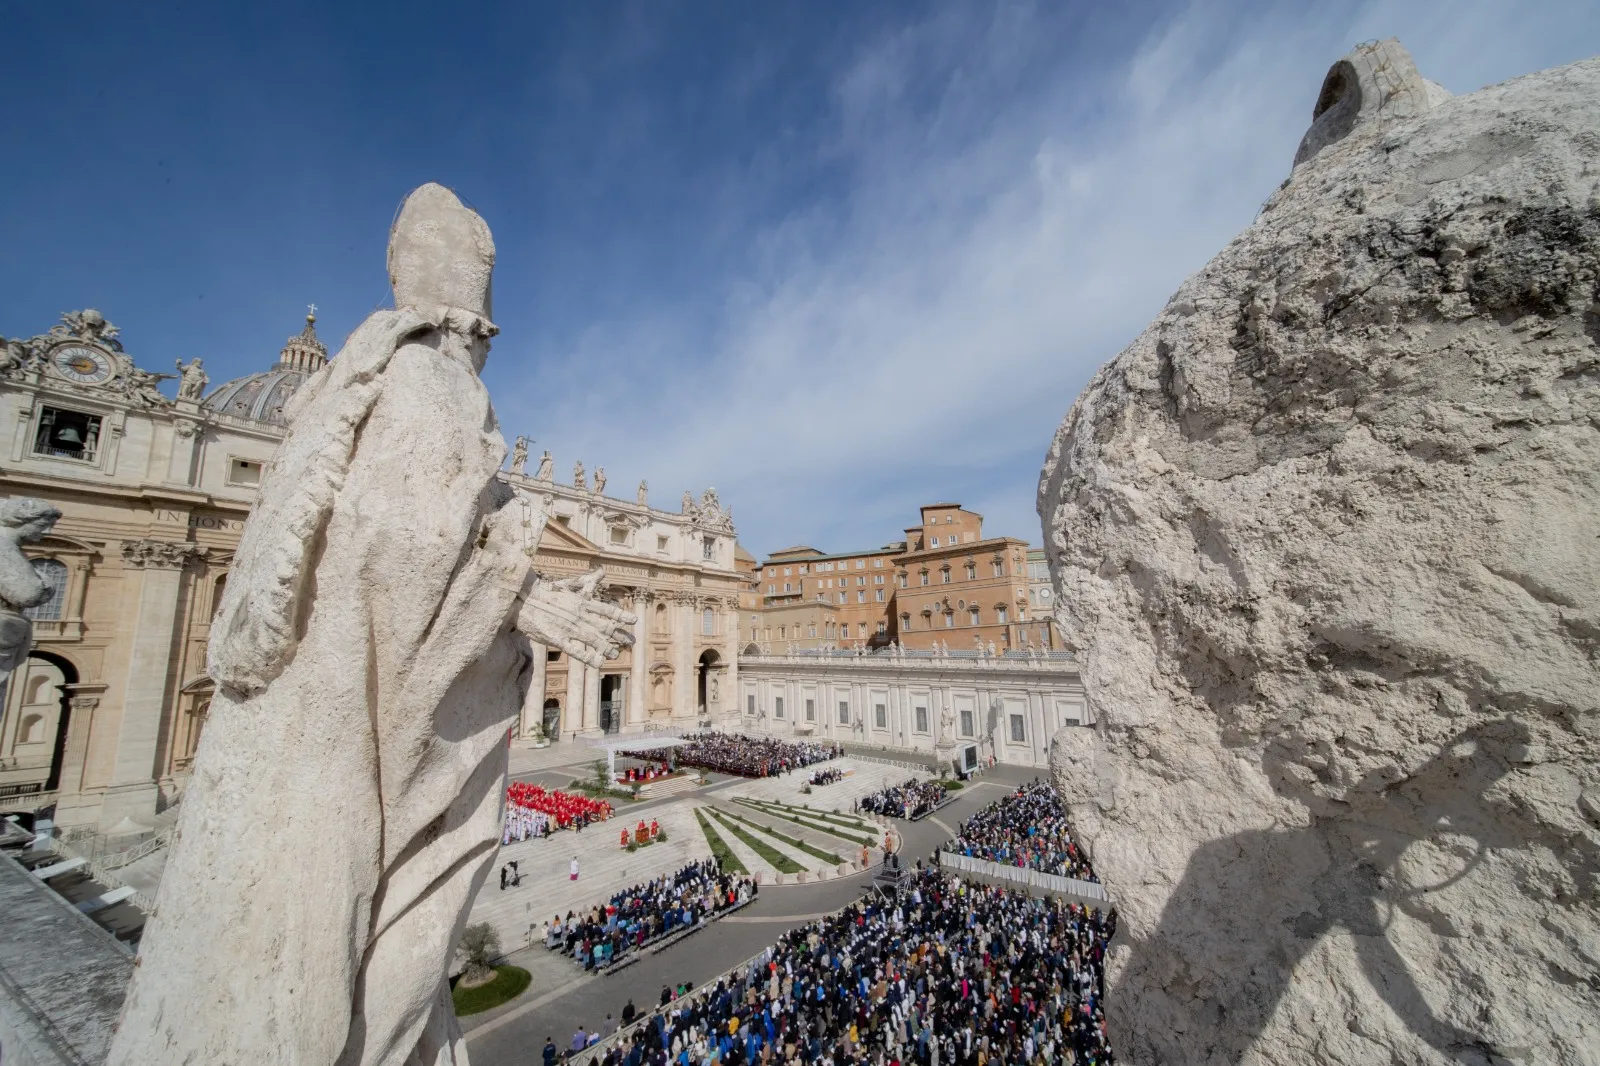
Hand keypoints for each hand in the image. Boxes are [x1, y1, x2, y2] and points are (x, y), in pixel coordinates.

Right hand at [516, 568, 635, 667]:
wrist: (523, 600)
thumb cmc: (545, 592)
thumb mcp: (567, 585)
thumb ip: (585, 581)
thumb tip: (602, 571)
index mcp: (582, 603)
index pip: (607, 610)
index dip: (621, 616)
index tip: (634, 620)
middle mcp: (579, 616)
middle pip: (604, 627)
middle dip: (619, 635)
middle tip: (632, 642)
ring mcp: (569, 628)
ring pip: (593, 640)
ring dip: (606, 648)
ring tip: (616, 653)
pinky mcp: (557, 638)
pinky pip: (576, 650)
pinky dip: (588, 657)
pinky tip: (598, 662)